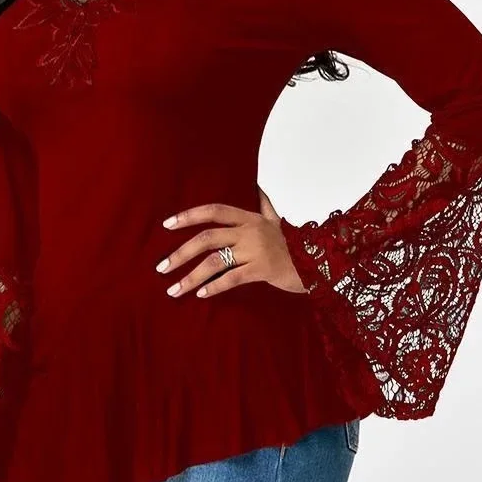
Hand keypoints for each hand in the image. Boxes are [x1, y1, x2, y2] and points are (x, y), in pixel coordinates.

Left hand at [156, 186, 306, 297]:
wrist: (320, 262)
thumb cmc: (296, 243)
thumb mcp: (278, 220)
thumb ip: (265, 205)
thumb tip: (260, 186)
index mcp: (249, 218)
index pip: (213, 211)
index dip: (189, 216)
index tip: (167, 224)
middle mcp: (249, 231)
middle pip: (206, 238)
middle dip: (180, 252)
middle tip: (161, 267)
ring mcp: (255, 251)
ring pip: (214, 262)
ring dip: (190, 276)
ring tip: (173, 290)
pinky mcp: (262, 270)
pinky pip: (232, 278)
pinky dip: (214, 286)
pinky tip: (200, 294)